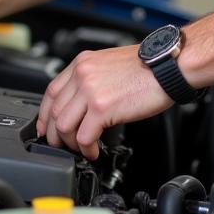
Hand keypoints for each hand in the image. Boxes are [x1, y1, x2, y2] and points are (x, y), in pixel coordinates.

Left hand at [37, 45, 172, 159]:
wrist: (168, 66)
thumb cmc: (148, 67)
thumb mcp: (110, 65)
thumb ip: (92, 80)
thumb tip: (82, 105)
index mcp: (82, 63)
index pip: (51, 91)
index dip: (45, 115)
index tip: (46, 128)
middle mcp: (82, 74)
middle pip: (53, 110)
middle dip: (55, 134)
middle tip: (64, 145)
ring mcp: (90, 90)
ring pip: (63, 125)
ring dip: (70, 143)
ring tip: (82, 149)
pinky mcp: (102, 107)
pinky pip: (83, 136)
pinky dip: (86, 148)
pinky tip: (94, 151)